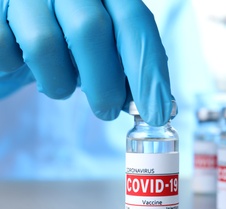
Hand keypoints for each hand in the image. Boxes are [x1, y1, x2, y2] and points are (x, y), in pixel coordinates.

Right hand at [0, 0, 172, 125]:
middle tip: (106, 111)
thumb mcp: (100, 47)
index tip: (155, 113)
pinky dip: (18, 68)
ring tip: (60, 86)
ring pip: (44, 44)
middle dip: (104, 83)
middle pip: (91, 29)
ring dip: (58, 82)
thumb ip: (125, 67)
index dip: (148, 71)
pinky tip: (23, 63)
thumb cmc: (64, 38)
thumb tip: (154, 104)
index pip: (135, 22)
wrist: (14, 23)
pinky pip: (6, 51)